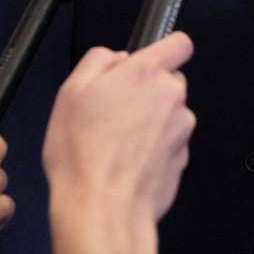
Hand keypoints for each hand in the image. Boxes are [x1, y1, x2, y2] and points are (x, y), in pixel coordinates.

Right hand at [44, 33, 195, 253]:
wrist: (102, 209)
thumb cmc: (82, 154)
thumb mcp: (70, 92)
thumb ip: (97, 61)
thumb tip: (117, 58)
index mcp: (145, 74)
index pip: (178, 43)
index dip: (165, 48)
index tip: (150, 60)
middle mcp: (170, 97)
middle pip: (171, 81)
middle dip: (149, 90)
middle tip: (115, 110)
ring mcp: (180, 129)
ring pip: (170, 114)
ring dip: (151, 122)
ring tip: (116, 143)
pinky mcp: (182, 158)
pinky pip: (169, 144)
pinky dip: (154, 149)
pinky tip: (127, 163)